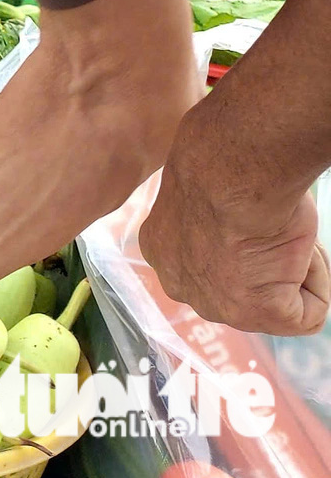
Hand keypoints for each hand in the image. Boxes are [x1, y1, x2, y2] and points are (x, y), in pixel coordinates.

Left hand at [143, 120, 330, 334]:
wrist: (231, 167)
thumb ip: (208, 222)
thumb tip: (233, 231)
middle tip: (267, 223)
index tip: (248, 213)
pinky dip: (316, 279)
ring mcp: (215, 305)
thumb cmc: (221, 163)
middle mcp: (179, 284)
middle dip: (266, 262)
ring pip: (277, 300)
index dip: (244, 240)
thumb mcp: (202, 194)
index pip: (212, 263)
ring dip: (291, 268)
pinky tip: (293, 247)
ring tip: (276, 231)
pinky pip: (308, 314)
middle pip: (242, 286)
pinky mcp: (257, 313)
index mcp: (162, 250)